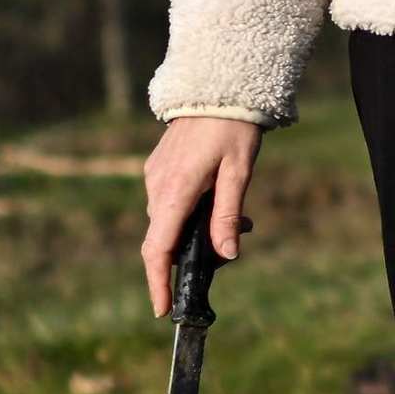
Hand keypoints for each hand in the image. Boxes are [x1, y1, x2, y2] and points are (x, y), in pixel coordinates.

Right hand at [141, 115, 261, 315]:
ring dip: (195, 232)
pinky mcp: (159, 168)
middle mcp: (157, 187)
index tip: (162, 309)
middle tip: (229, 252)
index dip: (157, 282)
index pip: (157, 248)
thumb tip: (226, 256)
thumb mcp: (239, 172)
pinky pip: (169, 203)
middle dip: (190, 257)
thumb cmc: (233, 126)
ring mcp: (155, 176)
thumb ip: (227, 215)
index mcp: (175, 191)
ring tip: (239, 221)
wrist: (217, 84)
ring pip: (168, 222)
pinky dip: (190, 214)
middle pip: (163, 240)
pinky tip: (220, 201)